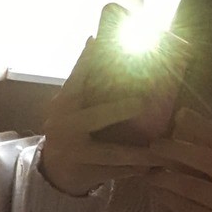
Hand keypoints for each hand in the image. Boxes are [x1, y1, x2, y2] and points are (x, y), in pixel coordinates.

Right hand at [40, 25, 157, 197]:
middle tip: (141, 102)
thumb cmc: (70, 127)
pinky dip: (133, 170)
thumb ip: (82, 78)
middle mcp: (65, 126)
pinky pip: (114, 172)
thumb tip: (95, 39)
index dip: (86, 61)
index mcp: (64, 104)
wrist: (54, 170)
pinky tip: (151, 168)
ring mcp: (75, 152)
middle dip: (116, 111)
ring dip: (136, 153)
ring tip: (157, 150)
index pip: (76, 79)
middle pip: (93, 118)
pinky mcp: (85, 172)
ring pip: (110, 153)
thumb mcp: (71, 104)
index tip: (97, 42)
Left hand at [146, 109, 211, 211]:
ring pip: (190, 187)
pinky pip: (184, 209)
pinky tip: (156, 188)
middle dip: (175, 149)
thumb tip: (181, 124)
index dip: (197, 124)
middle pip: (203, 160)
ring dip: (164, 175)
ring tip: (150, 169)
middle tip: (155, 145)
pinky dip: (166, 197)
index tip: (178, 116)